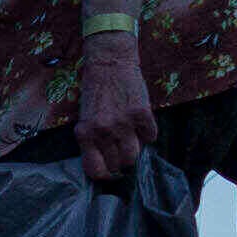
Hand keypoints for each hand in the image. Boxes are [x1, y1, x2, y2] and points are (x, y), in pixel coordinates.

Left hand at [72, 23, 153, 187]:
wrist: (109, 62)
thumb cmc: (96, 91)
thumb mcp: (86, 118)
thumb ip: (93, 141)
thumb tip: (108, 167)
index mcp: (85, 133)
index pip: (95, 170)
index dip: (104, 174)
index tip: (110, 171)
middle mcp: (103, 131)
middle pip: (118, 164)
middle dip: (121, 159)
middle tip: (121, 146)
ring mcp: (123, 123)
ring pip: (134, 155)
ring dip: (135, 148)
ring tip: (131, 135)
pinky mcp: (142, 114)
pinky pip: (151, 136)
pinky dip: (148, 131)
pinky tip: (140, 120)